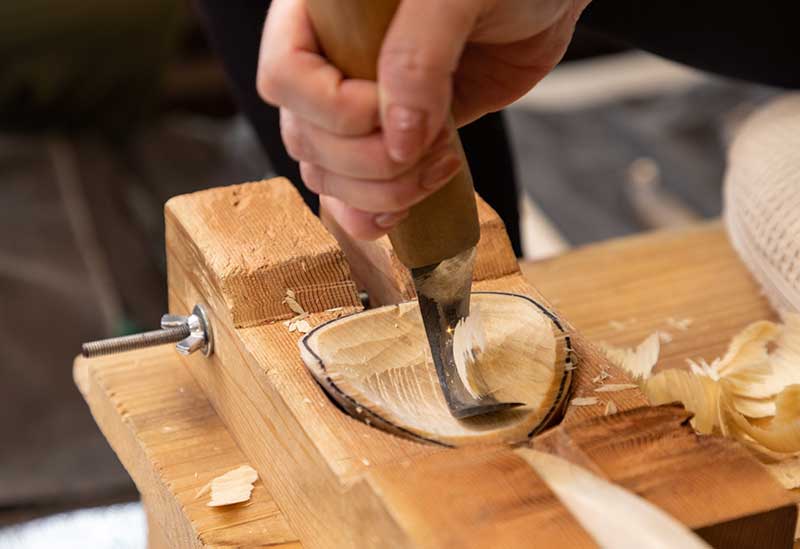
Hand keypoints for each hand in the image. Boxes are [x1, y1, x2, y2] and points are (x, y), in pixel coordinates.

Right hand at [258, 0, 589, 238]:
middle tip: (431, 141)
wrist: (544, 5)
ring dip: (380, 191)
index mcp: (323, 15)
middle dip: (369, 160)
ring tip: (440, 162)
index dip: (332, 109)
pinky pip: (352, 197)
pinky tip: (402, 212)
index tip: (386, 110)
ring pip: (327, 175)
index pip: (285, 75)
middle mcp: (330, 65)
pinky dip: (370, 215)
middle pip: (305, 138)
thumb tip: (396, 139)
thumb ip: (419, 58)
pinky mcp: (389, 143)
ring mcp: (357, 110)